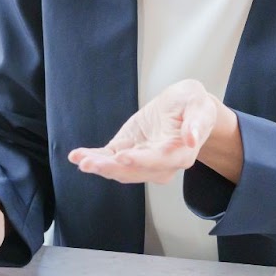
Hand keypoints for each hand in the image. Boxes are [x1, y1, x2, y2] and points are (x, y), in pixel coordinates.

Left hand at [67, 78, 236, 183]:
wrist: (183, 107)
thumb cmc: (193, 105)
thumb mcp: (199, 104)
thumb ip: (197, 121)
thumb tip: (193, 138)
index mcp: (181, 154)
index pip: (160, 161)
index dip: (141, 161)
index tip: (122, 157)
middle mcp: (161, 164)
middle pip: (134, 171)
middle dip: (110, 168)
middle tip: (90, 163)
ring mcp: (142, 161)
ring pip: (119, 170)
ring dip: (98, 166)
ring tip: (80, 159)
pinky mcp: (127, 153)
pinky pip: (109, 159)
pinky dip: (93, 158)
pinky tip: (77, 156)